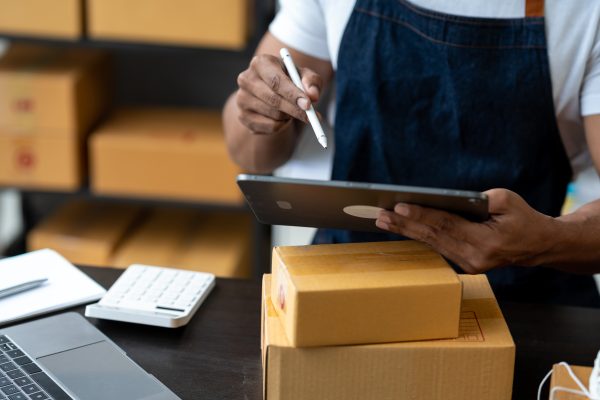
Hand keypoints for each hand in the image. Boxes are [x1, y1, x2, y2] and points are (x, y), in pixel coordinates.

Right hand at [235, 54, 322, 134]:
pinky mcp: (242, 117)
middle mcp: (246, 79)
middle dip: (295, 110)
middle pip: (273, 100)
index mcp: (260, 63)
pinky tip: (282, 117)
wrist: (270, 92)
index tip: (308, 105)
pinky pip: (269, 127)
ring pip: (274, 115)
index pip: (276, 81)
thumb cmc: (290, 80)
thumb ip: (311, 82)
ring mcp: (242, 99)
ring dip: (289, 116)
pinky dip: (282, 125)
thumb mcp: (304, 76)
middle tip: (312, 117)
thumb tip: (313, 96)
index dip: (293, 94)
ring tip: (292, 109)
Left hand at [375, 189, 557, 272]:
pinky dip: (420, 235)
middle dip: (405, 224)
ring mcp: (469, 265)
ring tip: (383, 220)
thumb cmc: (523, 219)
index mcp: (487, 242)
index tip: (400, 206)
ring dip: (407, 231)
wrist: (540, 246)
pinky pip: (439, 247)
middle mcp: (475, 258)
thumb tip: (446, 200)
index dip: (422, 215)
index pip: (447, 225)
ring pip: (432, 244)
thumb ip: (478, 199)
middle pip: (434, 237)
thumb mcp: (507, 200)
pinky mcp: (466, 265)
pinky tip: (402, 227)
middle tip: (380, 214)